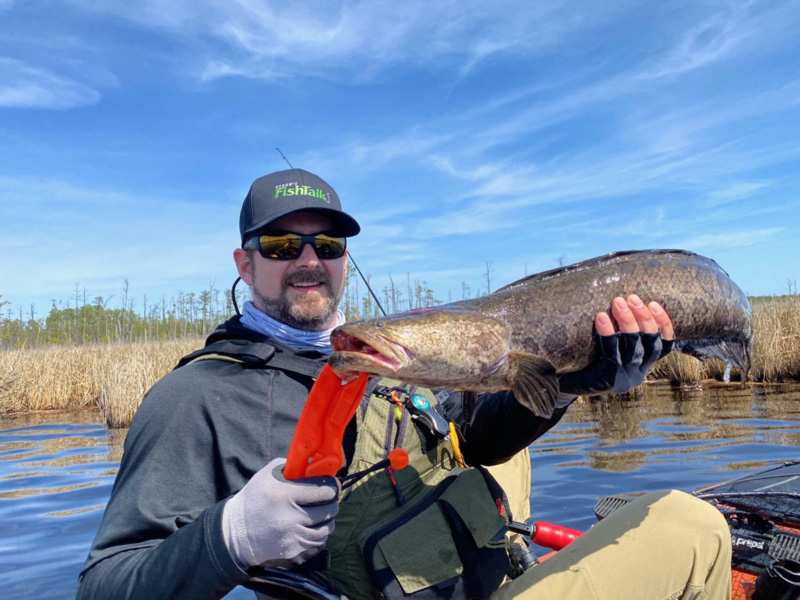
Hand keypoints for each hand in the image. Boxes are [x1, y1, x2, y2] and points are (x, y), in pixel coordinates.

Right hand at [222, 458, 338, 568]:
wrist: (237, 533)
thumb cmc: (255, 498)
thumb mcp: (268, 475)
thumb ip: (292, 467)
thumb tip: (315, 464)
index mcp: (285, 494)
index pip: (324, 490)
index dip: (332, 486)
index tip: (333, 484)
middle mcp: (291, 517)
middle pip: (330, 509)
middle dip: (331, 501)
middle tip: (328, 498)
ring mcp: (293, 536)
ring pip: (328, 527)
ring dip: (327, 519)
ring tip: (320, 513)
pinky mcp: (293, 551)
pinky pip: (318, 541)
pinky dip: (319, 533)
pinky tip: (311, 527)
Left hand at [557, 295, 674, 396]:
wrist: (558, 386)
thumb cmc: (582, 359)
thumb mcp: (605, 347)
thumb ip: (618, 331)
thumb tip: (621, 296)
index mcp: (641, 365)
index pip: (664, 346)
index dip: (663, 324)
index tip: (655, 303)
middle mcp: (637, 374)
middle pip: (651, 344)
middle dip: (643, 318)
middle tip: (631, 297)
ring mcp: (625, 379)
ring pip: (634, 349)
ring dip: (628, 322)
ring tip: (618, 302)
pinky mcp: (608, 380)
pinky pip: (612, 354)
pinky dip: (608, 334)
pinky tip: (601, 316)